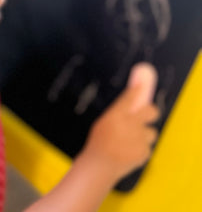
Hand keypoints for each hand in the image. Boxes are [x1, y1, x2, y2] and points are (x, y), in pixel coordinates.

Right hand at [80, 63, 159, 181]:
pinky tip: (129, 152)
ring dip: (144, 134)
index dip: (138, 89)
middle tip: (146, 114)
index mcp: (117, 114)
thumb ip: (118, 113)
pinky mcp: (145, 152)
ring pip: (151, 131)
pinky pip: (147, 146)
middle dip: (151, 111)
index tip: (141, 84)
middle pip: (152, 111)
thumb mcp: (104, 122)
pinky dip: (140, 148)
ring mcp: (139, 139)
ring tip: (132, 140)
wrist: (101, 165)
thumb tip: (131, 104)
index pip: (131, 97)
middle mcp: (131, 124)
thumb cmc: (98, 142)